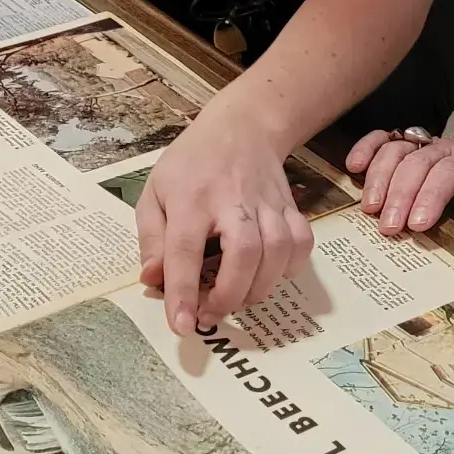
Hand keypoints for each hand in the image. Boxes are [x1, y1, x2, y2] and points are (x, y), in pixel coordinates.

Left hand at [135, 106, 311, 335]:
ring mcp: (268, 203)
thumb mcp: (155, 192)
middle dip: (230, 294)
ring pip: (278, 252)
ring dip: (259, 287)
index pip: (185, 250)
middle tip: (211, 313)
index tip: (181, 326)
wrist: (242, 126)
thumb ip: (151, 238)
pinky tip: (269, 274)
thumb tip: (153, 280)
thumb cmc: (191, 165)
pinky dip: (290, 268)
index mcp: (191, 199)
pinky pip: (302, 244)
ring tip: (237, 297)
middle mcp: (233, 201)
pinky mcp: (291, 207)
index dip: (182, 292)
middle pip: (244, 253)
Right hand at [347, 130, 453, 247]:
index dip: (432, 194)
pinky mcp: (404, 146)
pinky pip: (381, 139)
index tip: (417, 224)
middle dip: (401, 193)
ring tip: (369, 210)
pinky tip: (353, 169)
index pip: (451, 171)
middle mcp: (447, 149)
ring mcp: (423, 145)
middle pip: (419, 161)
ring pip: (396, 149)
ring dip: (379, 178)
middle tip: (389, 228)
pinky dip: (366, 148)